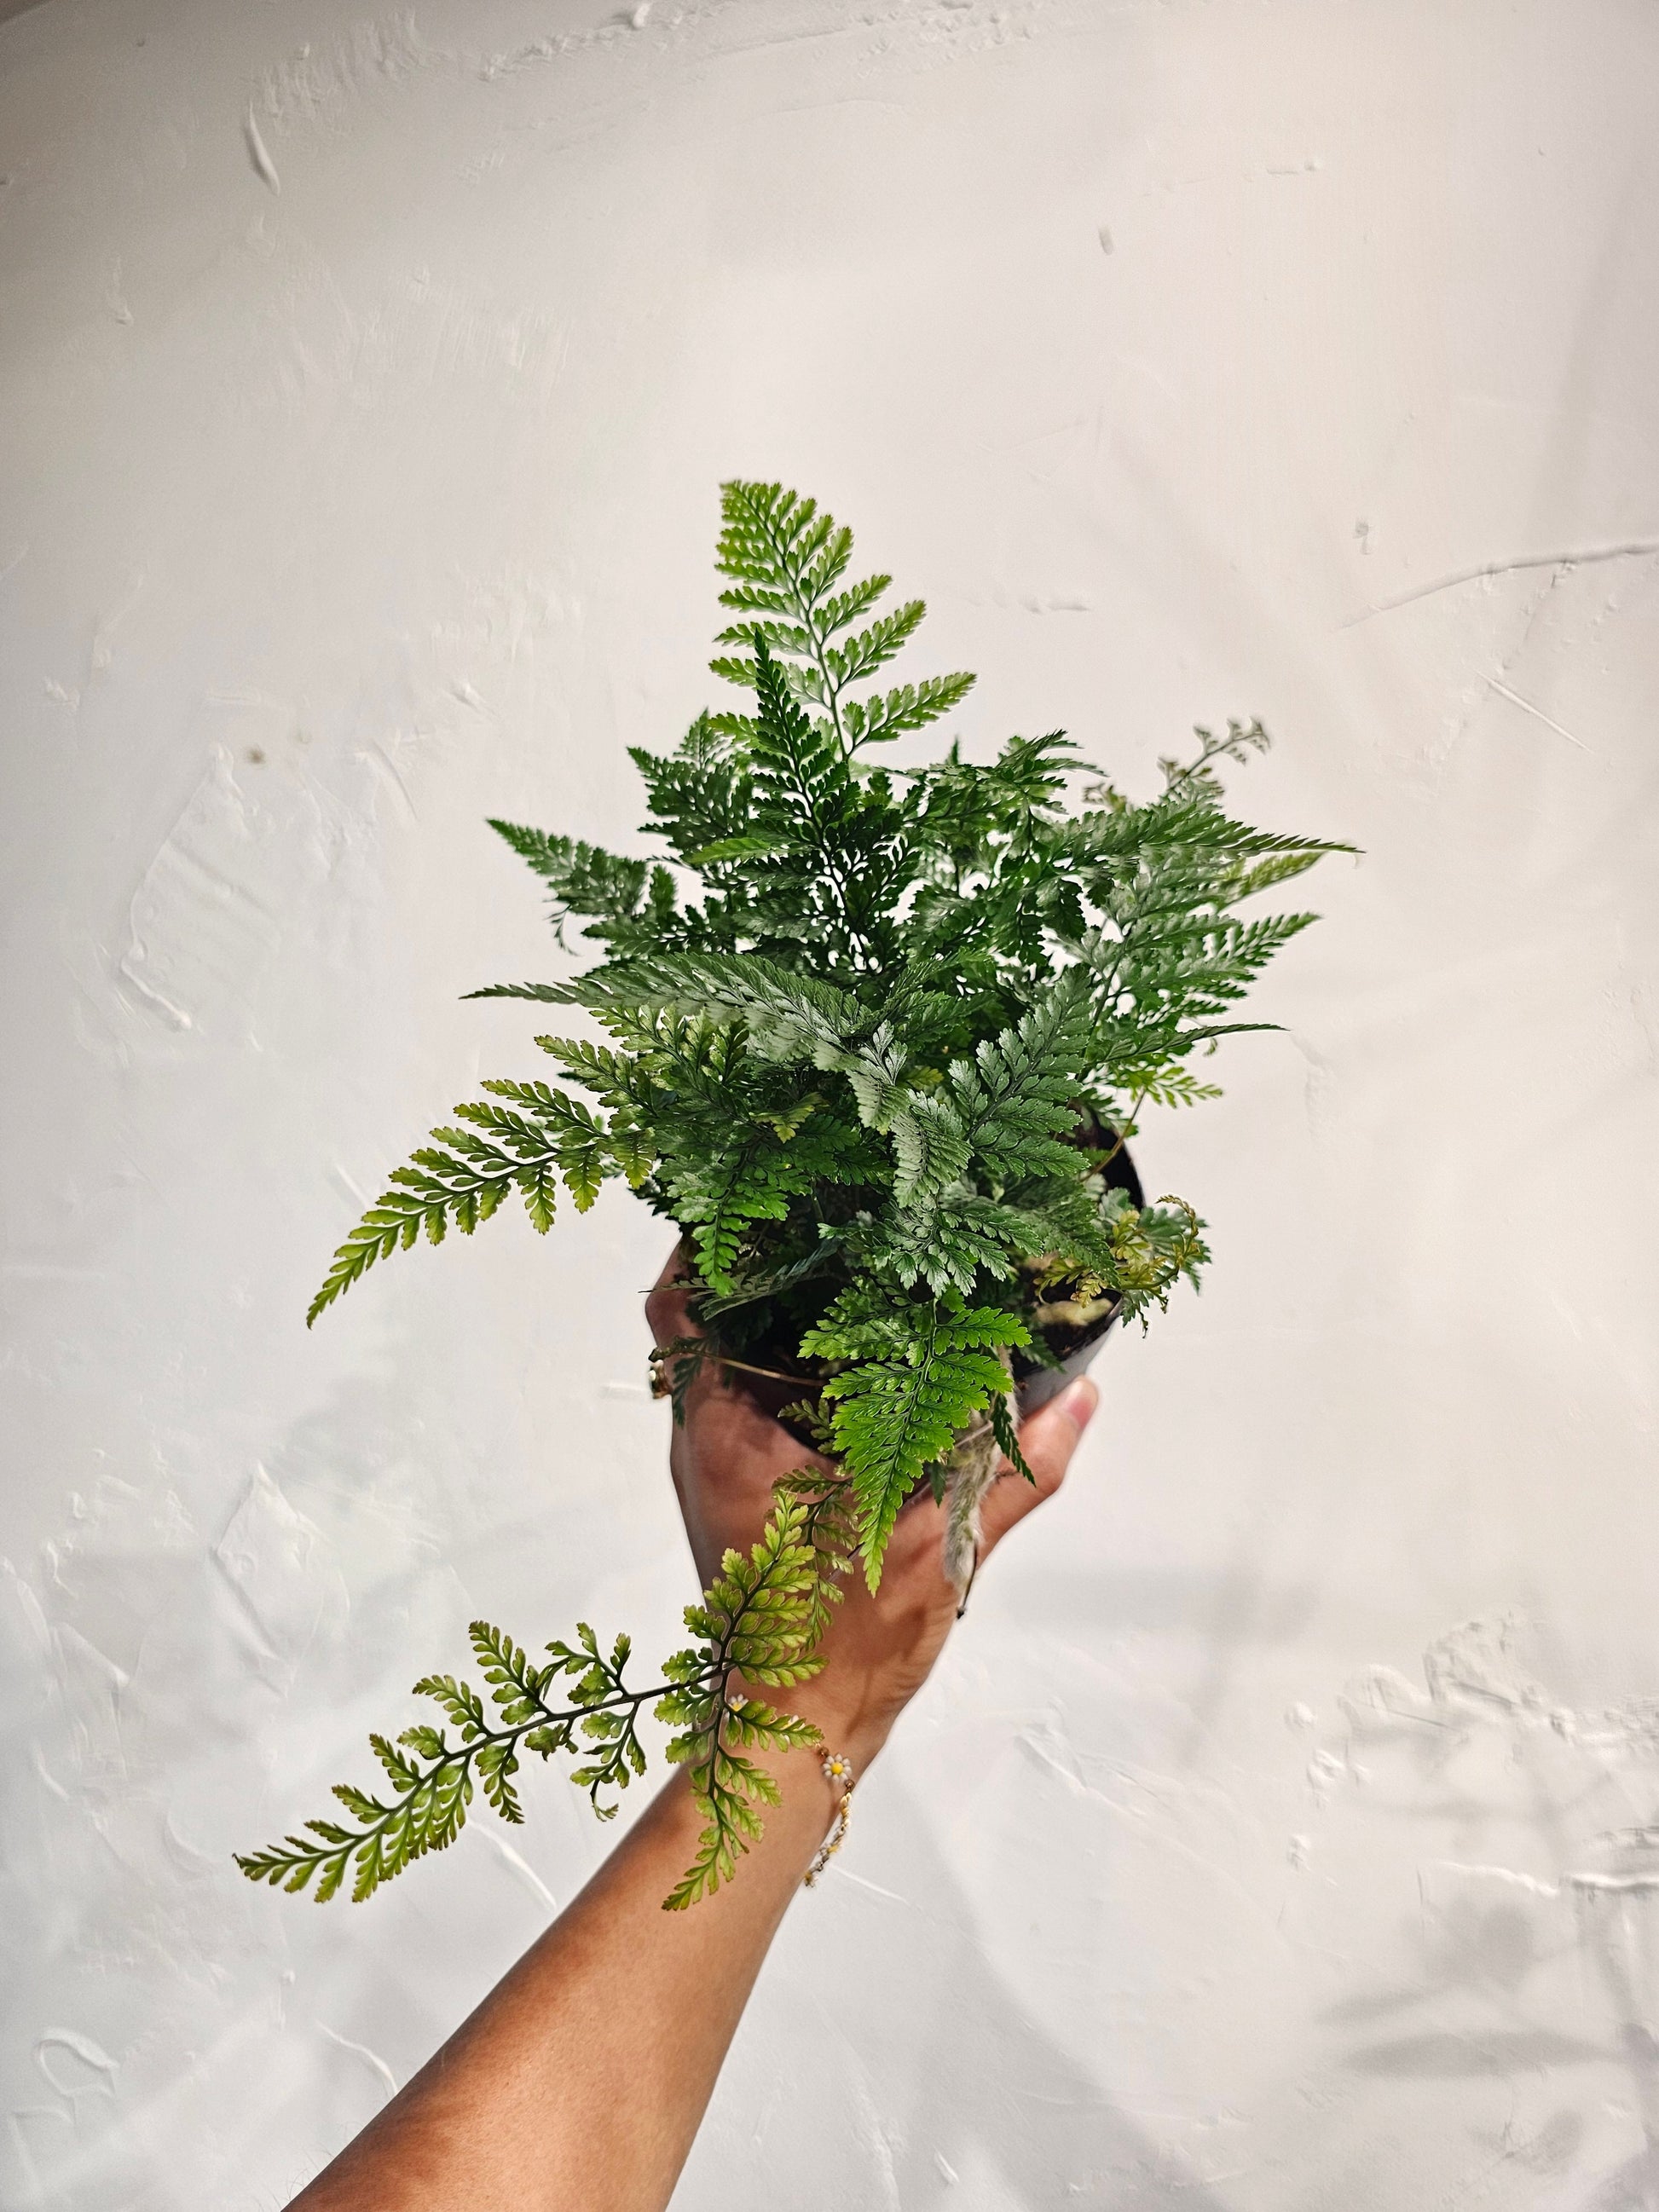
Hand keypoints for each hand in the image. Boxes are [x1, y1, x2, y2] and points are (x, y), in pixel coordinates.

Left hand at [645, 1252, 1097, 1770]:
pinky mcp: (738, 1496)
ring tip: (844, 1266)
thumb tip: (1080, 1395)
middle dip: (753, 1263)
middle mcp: (703, 1441)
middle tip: (823, 1213)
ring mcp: (714, 1470)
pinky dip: (781, 1372)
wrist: (796, 1731)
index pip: (678, 1305)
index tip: (763, 1193)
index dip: (704, 1239)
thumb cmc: (843, 1643)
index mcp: (727, 1433)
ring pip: (720, 1362)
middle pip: (698, 1319)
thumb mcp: (944, 1544)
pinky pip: (743, 1406)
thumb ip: (1016, 1468)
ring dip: (768, 1318)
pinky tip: (852, 1359)